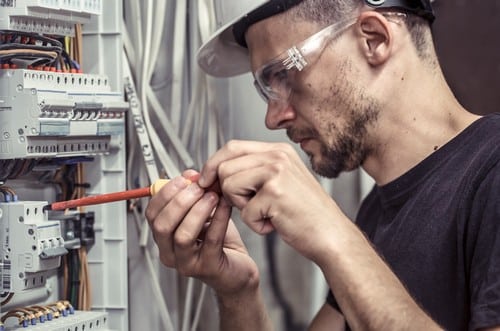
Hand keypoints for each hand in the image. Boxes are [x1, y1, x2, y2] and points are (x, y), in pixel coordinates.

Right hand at [145, 170, 259, 295]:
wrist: (239, 268)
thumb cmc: (220, 242)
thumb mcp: (203, 213)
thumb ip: (194, 194)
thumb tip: (191, 175)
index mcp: (164, 238)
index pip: (152, 214)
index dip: (166, 193)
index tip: (184, 179)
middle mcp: (170, 252)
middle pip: (162, 225)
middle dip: (179, 201)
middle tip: (199, 187)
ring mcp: (187, 263)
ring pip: (182, 236)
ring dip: (197, 211)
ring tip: (213, 196)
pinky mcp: (207, 267)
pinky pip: (210, 241)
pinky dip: (218, 219)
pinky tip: (225, 206)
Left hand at [198, 140, 348, 261]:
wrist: (331, 235)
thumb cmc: (304, 214)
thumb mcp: (279, 182)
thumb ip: (252, 171)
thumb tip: (212, 173)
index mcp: (278, 151)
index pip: (232, 147)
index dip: (213, 164)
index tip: (206, 182)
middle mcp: (278, 156)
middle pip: (224, 166)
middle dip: (227, 191)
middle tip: (248, 205)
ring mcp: (277, 172)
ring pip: (229, 185)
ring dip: (242, 207)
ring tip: (265, 213)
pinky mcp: (275, 193)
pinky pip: (244, 212)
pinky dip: (256, 224)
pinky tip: (275, 223)